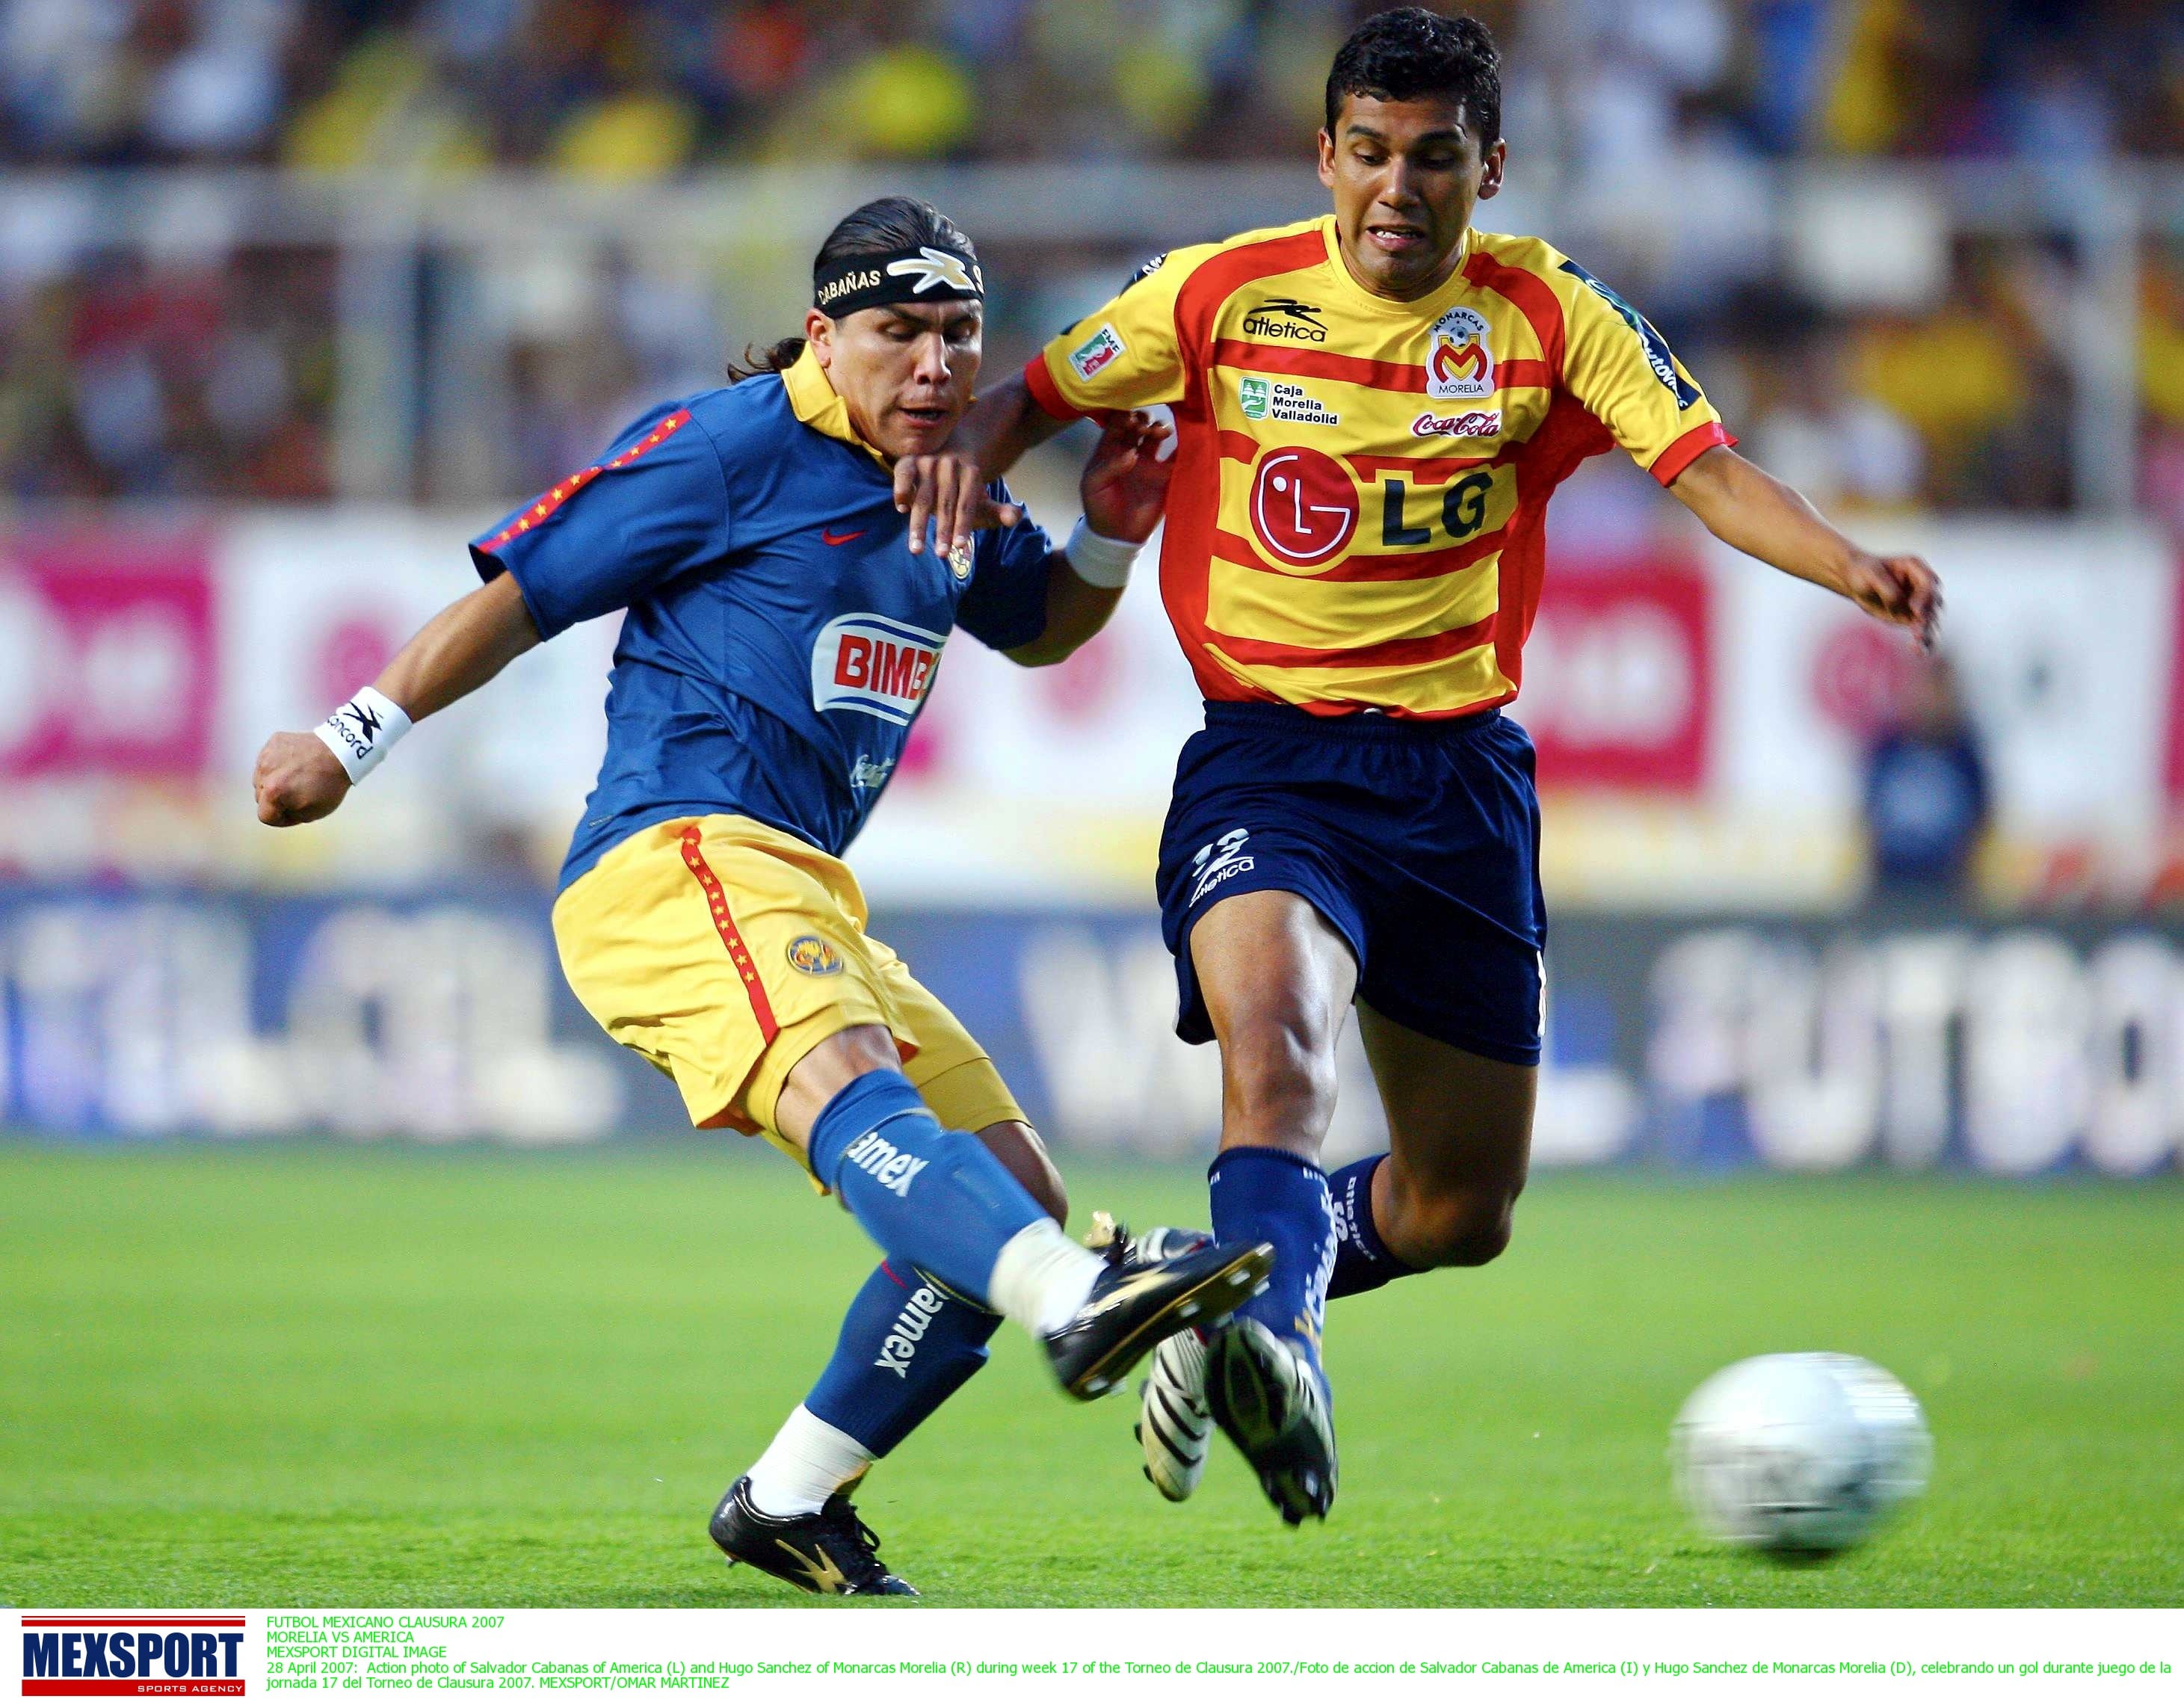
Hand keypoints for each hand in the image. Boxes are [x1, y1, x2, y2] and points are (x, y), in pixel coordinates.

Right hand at [254, 731, 350, 825]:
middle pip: (260, 796)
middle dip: (275, 800)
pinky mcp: (273, 742)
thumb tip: (280, 811)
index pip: (265, 816)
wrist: (341, 752)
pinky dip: (277, 765)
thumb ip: (290, 816)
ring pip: (261, 777)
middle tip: (295, 795)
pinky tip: (294, 764)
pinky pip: (267, 760)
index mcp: (273, 792)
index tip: (293, 813)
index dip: (280, 819)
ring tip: (294, 778)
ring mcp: (267, 755)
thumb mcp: (313, 813)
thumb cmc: (330, 784)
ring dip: (273, 781)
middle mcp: (264, 772)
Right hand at [891, 451, 1022, 558]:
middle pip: (946, 503)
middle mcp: (950, 464)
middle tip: (942, 555)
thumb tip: (1015, 517)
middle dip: (943, 531)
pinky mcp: (909, 461)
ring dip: (918, 524)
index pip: (967, 504)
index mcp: (971, 472)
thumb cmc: (965, 492)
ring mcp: (928, 462)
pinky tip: (902, 509)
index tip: (960, 547)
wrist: (948, 458)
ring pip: (923, 496)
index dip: (964, 526)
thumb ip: (999, 511)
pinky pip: (903, 475)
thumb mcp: (983, 502)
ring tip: (917, 549)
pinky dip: (902, 491)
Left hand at [1078, 411, 1173, 543]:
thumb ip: (1109, 466)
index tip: (1130, 420)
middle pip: (1140, 423)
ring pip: (1158, 435)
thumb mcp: (1093, 485)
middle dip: (1143, 419)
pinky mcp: (1165, 476)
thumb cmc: (1099, 507)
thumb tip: (1132, 453)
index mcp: (1110, 449)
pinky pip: (1176, 458)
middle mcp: (1131, 450)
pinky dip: (1182, 448)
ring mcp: (1149, 462)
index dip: (1124, 416)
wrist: (1117, 536)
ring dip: (1161, 428)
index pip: (1118, 422)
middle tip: (1144, 426)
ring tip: (1161, 433)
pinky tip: (1183, 442)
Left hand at [1842, 551, 1942, 650]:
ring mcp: (1920, 602)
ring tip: (1919, 645)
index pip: (1928, 583)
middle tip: (1918, 632)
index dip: (1924, 598)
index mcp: (1915, 567)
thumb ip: (1886, 587)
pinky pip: (1923, 631)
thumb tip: (1899, 603)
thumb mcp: (1871, 574)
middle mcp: (1923, 585)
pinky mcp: (1912, 618)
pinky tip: (1919, 652)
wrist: (1856, 582)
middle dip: (1927, 618)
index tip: (1915, 611)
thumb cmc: (1863, 572)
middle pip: (1934, 603)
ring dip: (1928, 633)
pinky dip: (1923, 642)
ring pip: (1931, 620)